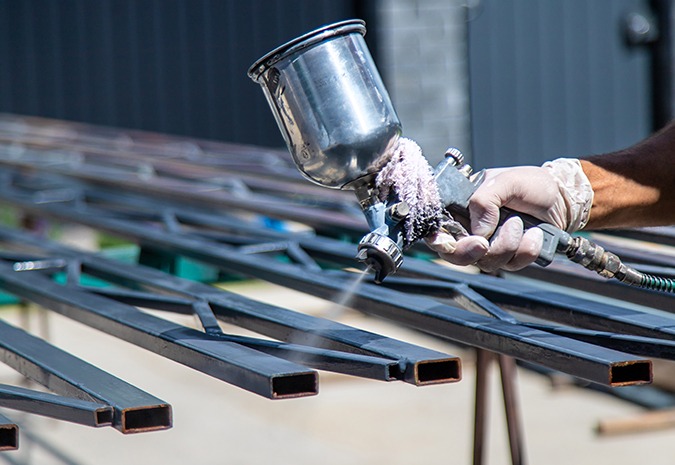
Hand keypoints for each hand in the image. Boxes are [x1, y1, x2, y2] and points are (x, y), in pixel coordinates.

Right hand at [426, 158, 592, 271]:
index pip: (439, 230)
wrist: (563, 198)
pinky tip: (534, 234)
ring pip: (486, 261)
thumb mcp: (507, 180)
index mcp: (462, 208)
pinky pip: (512, 264)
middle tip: (483, 242)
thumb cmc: (533, 184)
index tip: (446, 243)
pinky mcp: (511, 257)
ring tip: (520, 222)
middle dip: (470, 251)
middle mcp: (473, 230)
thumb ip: (485, 199)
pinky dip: (526, 250)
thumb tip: (478, 230)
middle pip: (457, 255)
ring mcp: (491, 246)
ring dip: (507, 243)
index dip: (438, 241)